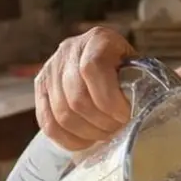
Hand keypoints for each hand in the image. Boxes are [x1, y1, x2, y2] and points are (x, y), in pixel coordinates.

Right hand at [35, 26, 135, 150]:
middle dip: (100, 122)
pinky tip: (86, 142)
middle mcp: (70, 49)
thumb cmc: (131, 71)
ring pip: (62, 113)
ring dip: (87, 132)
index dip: (109, 99)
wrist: (111, 64)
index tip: (125, 116)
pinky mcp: (40, 88)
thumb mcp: (139, 69)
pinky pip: (47, 123)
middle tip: (117, 130)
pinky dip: (68, 139)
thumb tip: (139, 116)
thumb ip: (139, 86)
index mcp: (99, 39)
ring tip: (105, 135)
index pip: (92, 69)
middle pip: (76, 96)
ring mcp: (51, 69)